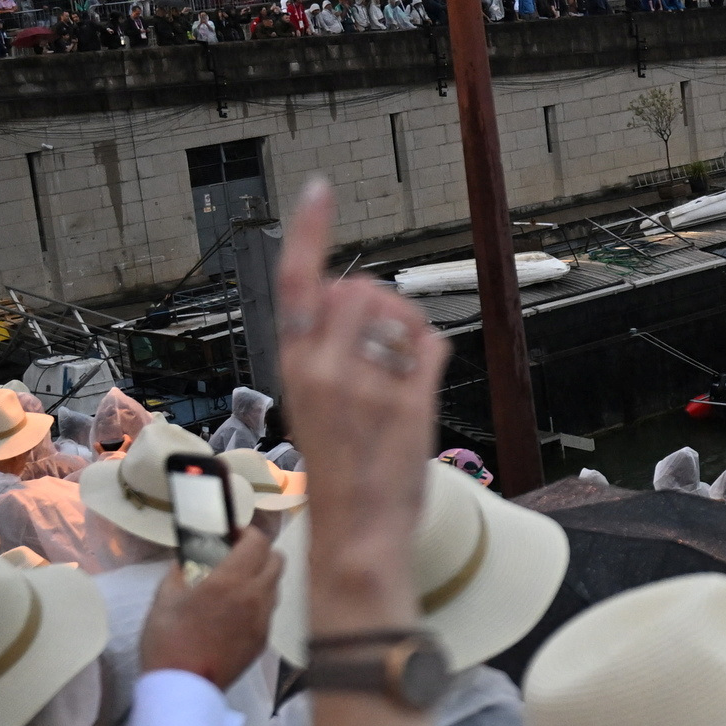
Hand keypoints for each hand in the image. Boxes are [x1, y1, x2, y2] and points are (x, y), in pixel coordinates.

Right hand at [141, 523, 279, 687]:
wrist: (183, 686)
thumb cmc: (167, 640)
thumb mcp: (164, 597)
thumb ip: (180, 570)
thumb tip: (188, 556)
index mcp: (230, 582)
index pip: (257, 542)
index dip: (247, 532)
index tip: (231, 533)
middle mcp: (255, 597)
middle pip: (277, 560)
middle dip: (260, 551)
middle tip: (236, 555)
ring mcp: (264, 620)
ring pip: (276, 585)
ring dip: (261, 576)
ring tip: (234, 582)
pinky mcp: (264, 640)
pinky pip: (269, 610)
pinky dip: (258, 601)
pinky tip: (235, 610)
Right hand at [272, 179, 446, 640]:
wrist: (356, 535)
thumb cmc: (342, 474)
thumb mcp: (320, 405)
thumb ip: (336, 356)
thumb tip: (369, 303)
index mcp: (293, 368)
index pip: (295, 284)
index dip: (309, 232)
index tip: (321, 190)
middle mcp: (322, 370)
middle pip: (359, 288)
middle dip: (380, 298)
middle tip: (388, 336)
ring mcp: (365, 387)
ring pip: (397, 311)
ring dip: (407, 323)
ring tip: (402, 365)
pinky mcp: (405, 405)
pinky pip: (430, 344)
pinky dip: (431, 349)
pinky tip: (422, 371)